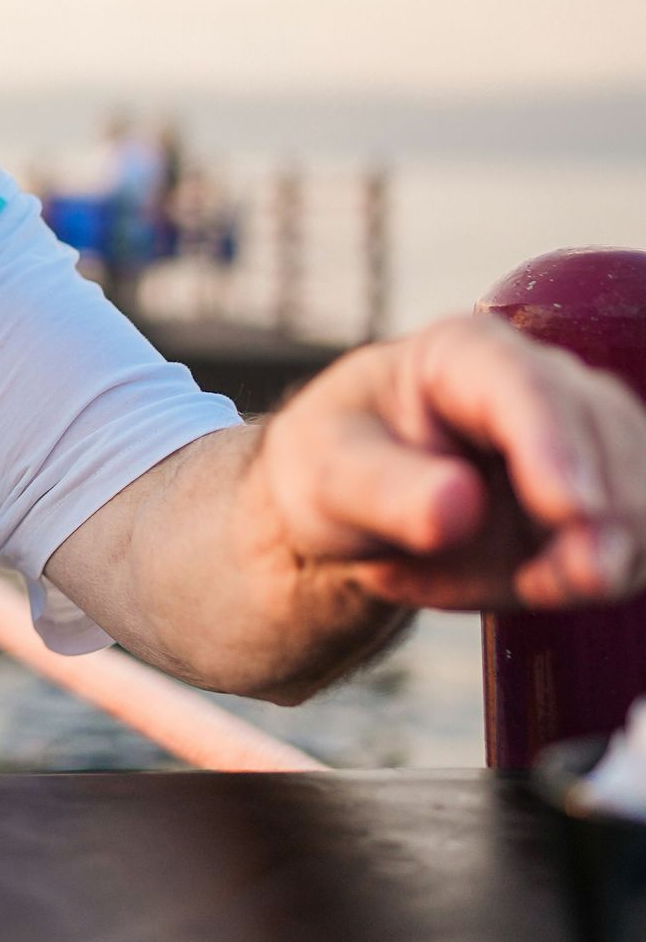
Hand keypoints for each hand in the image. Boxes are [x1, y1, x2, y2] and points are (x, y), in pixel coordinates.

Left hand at [255, 315, 645, 612]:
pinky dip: (609, 568)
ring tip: (537, 587)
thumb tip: (458, 506)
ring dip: (612, 545)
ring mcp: (579, 435)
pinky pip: (633, 533)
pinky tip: (546, 586)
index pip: (523, 388)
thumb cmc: (336, 468)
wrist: (354, 504)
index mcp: (460, 354)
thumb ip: (385, 492)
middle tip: (577, 580)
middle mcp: (537, 380)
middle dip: (604, 510)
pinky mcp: (600, 492)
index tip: (572, 509)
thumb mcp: (326, 478)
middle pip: (600, 432)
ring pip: (633, 484)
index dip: (554, 446)